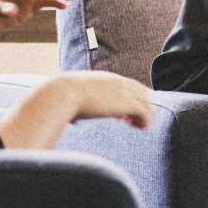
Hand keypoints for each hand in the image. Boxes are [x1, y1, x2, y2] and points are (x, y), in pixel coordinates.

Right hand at [0, 72, 151, 150]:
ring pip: (146, 101)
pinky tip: (140, 127)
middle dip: (140, 104)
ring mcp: (122, 92)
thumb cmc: (62, 99)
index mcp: (104, 79)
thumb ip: (78, 110)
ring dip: (144, 114)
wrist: (61, 94)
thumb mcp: (73, 101)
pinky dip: (145, 120)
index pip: (126, 84)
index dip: (129, 98)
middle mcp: (116, 82)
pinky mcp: (126, 104)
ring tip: (139, 126)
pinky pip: (144, 112)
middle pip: (140, 90)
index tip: (122, 114)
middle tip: (130, 120)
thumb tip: (74, 122)